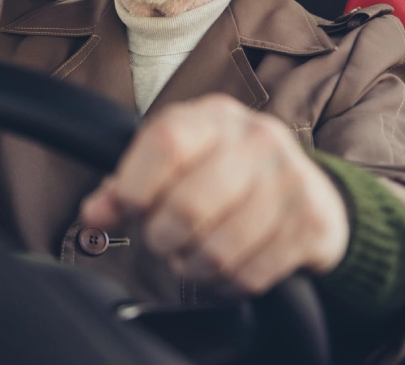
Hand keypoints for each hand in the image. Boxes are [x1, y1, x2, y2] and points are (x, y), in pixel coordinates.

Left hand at [80, 94, 348, 294]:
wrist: (308, 191)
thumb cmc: (222, 174)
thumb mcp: (173, 164)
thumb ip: (126, 186)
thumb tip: (93, 214)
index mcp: (212, 118)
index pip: (165, 143)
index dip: (135, 186)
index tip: (129, 209)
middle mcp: (255, 139)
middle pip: (188, 205)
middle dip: (161, 238)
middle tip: (162, 242)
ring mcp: (288, 180)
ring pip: (218, 250)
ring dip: (192, 267)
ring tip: (190, 258)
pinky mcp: (311, 224)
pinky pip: (250, 275)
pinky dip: (225, 285)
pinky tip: (224, 271)